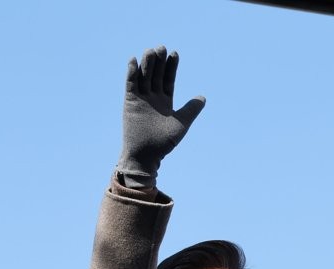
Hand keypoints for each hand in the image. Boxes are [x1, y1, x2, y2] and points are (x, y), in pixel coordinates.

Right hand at [117, 45, 205, 186]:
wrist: (146, 155)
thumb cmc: (164, 143)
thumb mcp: (181, 124)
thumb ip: (191, 110)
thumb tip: (203, 97)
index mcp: (165, 101)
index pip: (168, 79)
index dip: (171, 66)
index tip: (175, 53)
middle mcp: (152, 97)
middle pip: (156, 74)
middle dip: (159, 61)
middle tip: (162, 48)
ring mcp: (141, 99)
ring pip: (143, 76)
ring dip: (146, 64)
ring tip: (151, 51)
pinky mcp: (129, 102)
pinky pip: (130, 84)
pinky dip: (131, 72)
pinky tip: (133, 60)